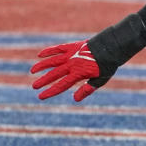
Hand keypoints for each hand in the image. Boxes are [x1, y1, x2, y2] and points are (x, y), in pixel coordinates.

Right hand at [30, 14, 145, 101]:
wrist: (112, 47)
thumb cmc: (108, 65)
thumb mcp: (100, 80)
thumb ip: (87, 89)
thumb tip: (75, 98)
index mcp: (78, 74)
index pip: (61, 85)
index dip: (50, 92)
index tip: (41, 96)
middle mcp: (72, 64)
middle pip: (54, 74)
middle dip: (43, 81)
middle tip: (34, 86)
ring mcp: (71, 54)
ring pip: (52, 61)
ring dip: (42, 66)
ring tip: (32, 71)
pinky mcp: (72, 46)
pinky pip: (57, 49)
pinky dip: (48, 51)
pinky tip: (40, 55)